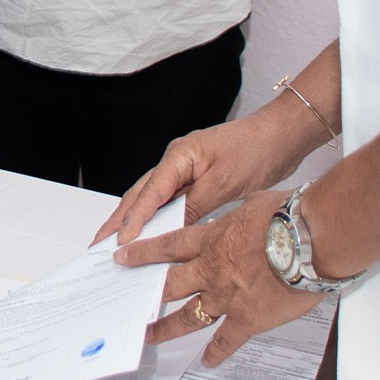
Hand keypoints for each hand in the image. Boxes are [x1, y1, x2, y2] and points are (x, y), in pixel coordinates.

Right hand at [92, 109, 315, 247]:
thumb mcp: (225, 183)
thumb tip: (170, 229)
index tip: (120, 242)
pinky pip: (170, 201)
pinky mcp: (197, 179)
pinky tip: (152, 233)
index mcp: (179, 156)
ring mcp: (186, 170)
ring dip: (134, 219)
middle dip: (118, 219)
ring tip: (115, 242)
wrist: (282, 136)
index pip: (150, 193)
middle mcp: (177, 161)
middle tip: (98, 243)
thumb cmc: (257, 151)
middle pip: (140, 194)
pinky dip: (157, 218)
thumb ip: (195, 205)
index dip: (133, 220)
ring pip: (152, 198)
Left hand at [118, 187, 317, 367]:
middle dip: (146, 292)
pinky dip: (216, 353)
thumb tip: (239, 216)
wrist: (308, 242)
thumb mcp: (253, 206)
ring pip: (188, 317)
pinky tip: (208, 361)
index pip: (167, 246)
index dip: (142, 252)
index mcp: (211, 241)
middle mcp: (211, 270)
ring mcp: (226, 298)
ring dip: (166, 329)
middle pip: (169, 284)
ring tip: (151, 336)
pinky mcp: (248, 320)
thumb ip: (238, 217)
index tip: (123, 256)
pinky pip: (226, 341)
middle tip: (127, 299)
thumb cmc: (288, 218)